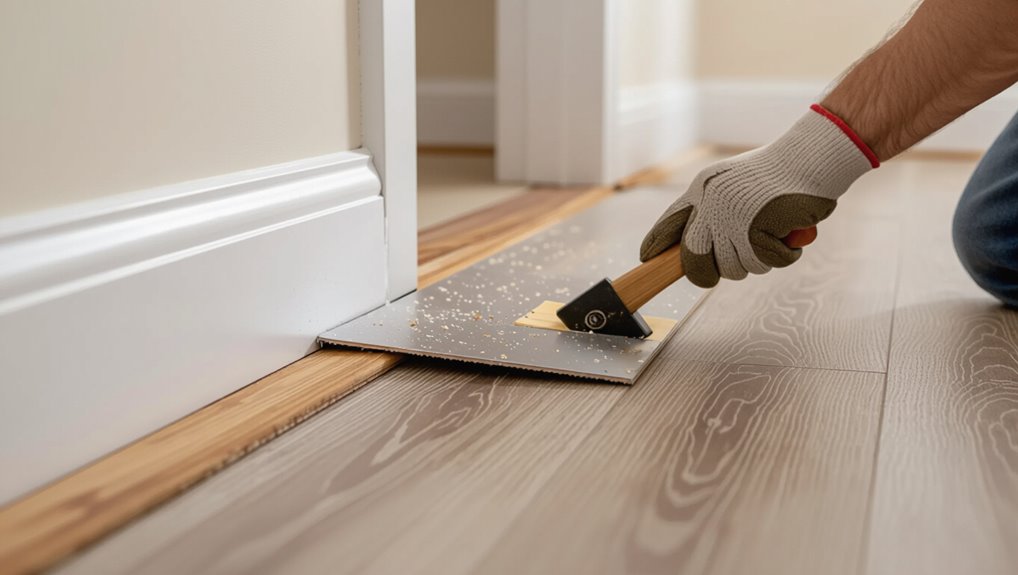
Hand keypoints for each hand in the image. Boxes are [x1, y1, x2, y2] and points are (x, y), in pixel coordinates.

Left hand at [640, 105, 878, 287]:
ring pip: (735, 269)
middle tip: (732, 264)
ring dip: (760, 258)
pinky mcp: (757, 229)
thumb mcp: (733, 184)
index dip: (656, 246)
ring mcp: (732, 218)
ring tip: (774, 232)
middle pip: (696, 263)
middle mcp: (711, 205)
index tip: (647, 259)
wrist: (812, 156)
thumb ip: (713, 209)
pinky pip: (767, 262)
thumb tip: (692, 250)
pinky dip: (784, 254)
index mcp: (703, 191)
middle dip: (711, 274)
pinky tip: (789, 231)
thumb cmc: (780, 174)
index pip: (669, 224)